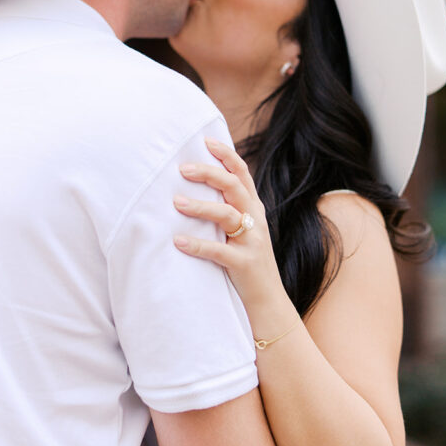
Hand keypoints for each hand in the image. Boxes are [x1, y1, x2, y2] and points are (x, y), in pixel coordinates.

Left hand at [173, 138, 286, 314]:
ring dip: (200, 206)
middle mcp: (256, 220)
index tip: (205, 141)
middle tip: (182, 168)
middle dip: (207, 173)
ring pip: (227, 214)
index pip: (241, 174)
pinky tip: (178, 241)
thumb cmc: (247, 264)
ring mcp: (252, 242)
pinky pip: (219, 251)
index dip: (225, 155)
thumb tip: (195, 188)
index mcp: (253, 209)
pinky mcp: (245, 264)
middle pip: (233, 186)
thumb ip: (227, 210)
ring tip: (176, 202)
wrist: (269, 305)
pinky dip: (198, 245)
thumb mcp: (242, 232)